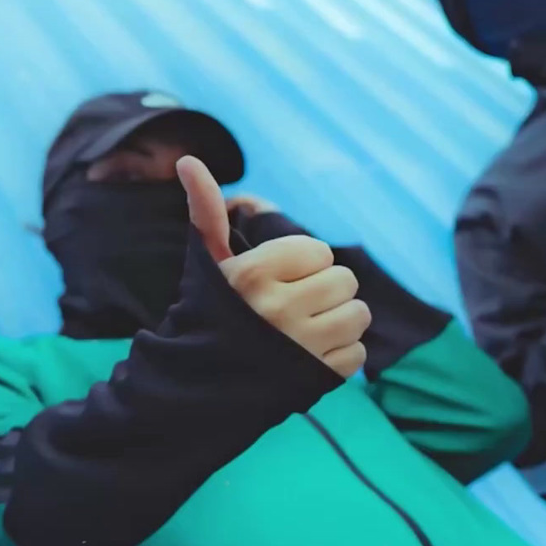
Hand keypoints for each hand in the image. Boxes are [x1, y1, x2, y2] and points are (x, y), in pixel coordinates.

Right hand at [178, 156, 369, 377]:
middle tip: (296, 304)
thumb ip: (206, 211)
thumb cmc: (209, 313)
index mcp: (254, 274)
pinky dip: (340, 355)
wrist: (195, 385)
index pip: (318, 251)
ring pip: (357, 315)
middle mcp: (279, 309)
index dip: (303, 264)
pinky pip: (357, 354)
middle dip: (324, 291)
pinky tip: (311, 355)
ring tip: (307, 328)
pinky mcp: (316, 379)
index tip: (278, 280)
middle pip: (344, 280)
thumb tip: (187, 160)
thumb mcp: (208, 262)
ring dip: (338, 321)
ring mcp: (300, 347)